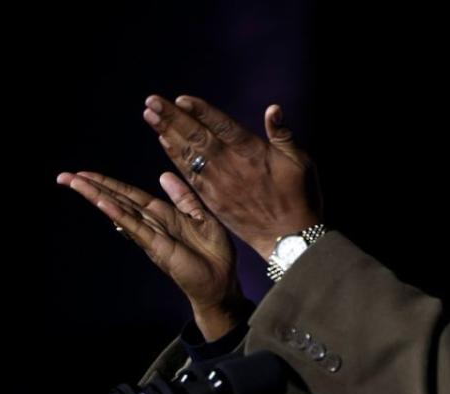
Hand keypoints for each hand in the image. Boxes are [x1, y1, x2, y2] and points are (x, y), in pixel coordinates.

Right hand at [57, 171, 249, 338]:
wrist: (221, 283)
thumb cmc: (213, 254)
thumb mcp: (203, 217)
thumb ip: (183, 197)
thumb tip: (163, 174)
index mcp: (164, 215)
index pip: (131, 195)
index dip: (109, 183)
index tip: (85, 173)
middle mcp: (152, 224)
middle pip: (118, 200)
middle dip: (93, 187)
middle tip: (64, 176)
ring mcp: (152, 235)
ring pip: (121, 211)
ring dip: (97, 196)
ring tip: (74, 182)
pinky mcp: (158, 247)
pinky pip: (135, 227)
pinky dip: (119, 214)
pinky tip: (102, 203)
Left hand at [142, 94, 321, 259]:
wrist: (288, 238)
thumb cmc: (299, 197)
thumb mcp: (299, 162)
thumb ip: (283, 134)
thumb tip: (273, 108)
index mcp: (252, 153)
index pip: (221, 126)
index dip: (201, 111)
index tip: (180, 98)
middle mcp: (231, 166)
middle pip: (197, 137)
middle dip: (173, 117)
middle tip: (151, 101)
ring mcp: (219, 184)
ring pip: (188, 154)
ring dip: (167, 133)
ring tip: (149, 116)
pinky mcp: (213, 199)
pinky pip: (189, 175)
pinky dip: (175, 158)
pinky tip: (164, 142)